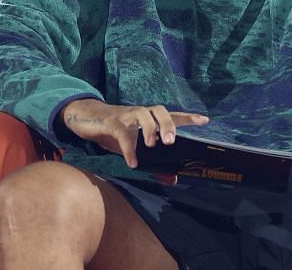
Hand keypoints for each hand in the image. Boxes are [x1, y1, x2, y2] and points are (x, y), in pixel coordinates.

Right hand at [61, 99, 209, 168]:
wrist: (86, 118)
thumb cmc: (115, 131)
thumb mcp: (135, 147)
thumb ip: (155, 164)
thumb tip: (174, 180)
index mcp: (150, 118)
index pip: (173, 115)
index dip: (188, 118)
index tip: (205, 121)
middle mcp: (141, 113)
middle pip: (160, 111)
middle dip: (168, 124)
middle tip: (171, 141)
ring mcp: (127, 115)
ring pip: (143, 114)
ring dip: (150, 129)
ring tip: (153, 145)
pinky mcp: (112, 122)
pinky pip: (122, 134)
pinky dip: (128, 148)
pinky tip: (132, 163)